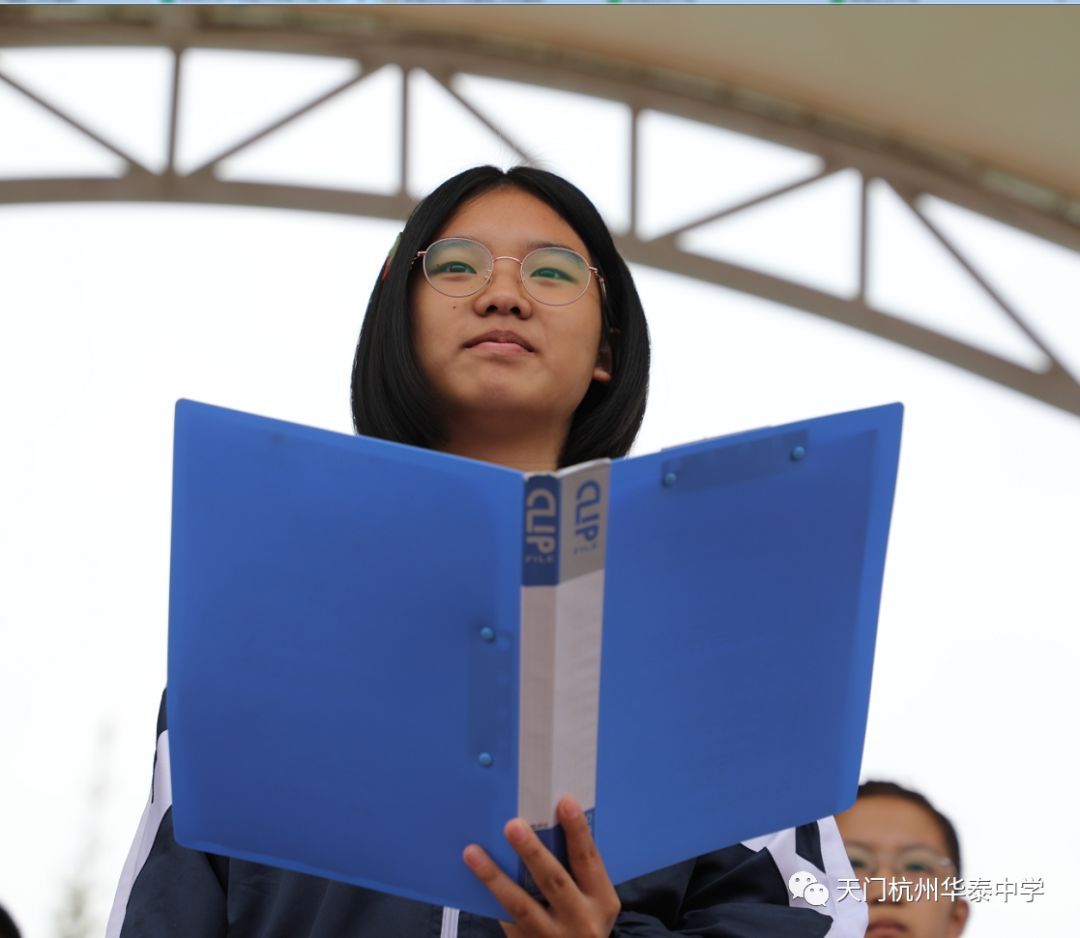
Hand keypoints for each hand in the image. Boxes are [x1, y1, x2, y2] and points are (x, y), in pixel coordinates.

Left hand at [463, 794, 620, 937]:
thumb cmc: (583, 918)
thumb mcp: (592, 899)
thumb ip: (575, 870)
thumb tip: (542, 823)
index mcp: (602, 899)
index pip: (588, 858)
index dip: (577, 829)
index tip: (564, 801)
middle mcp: (582, 919)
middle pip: (554, 880)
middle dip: (532, 851)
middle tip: (512, 825)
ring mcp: (553, 936)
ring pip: (521, 905)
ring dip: (495, 876)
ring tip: (473, 852)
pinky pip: (507, 919)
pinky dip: (490, 897)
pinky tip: (472, 878)